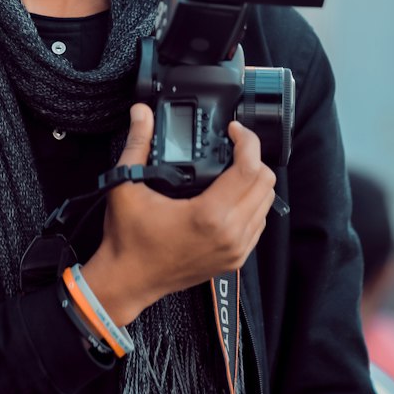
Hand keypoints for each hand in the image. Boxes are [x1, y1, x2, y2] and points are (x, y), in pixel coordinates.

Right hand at [80, 104, 275, 325]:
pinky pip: (258, 224)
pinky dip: (252, 204)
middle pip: (266, 183)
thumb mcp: (126, 186)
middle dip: (253, 157)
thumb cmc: (127, 239)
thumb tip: (141, 112)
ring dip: (255, 181)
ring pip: (267, 204)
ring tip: (233, 167)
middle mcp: (229, 234)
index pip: (250, 169)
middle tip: (232, 145)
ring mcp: (235, 249)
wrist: (128, 281)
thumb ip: (137, 144)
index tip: (233, 130)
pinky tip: (231, 195)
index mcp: (209, 215)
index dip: (247, 141)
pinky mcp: (234, 260)